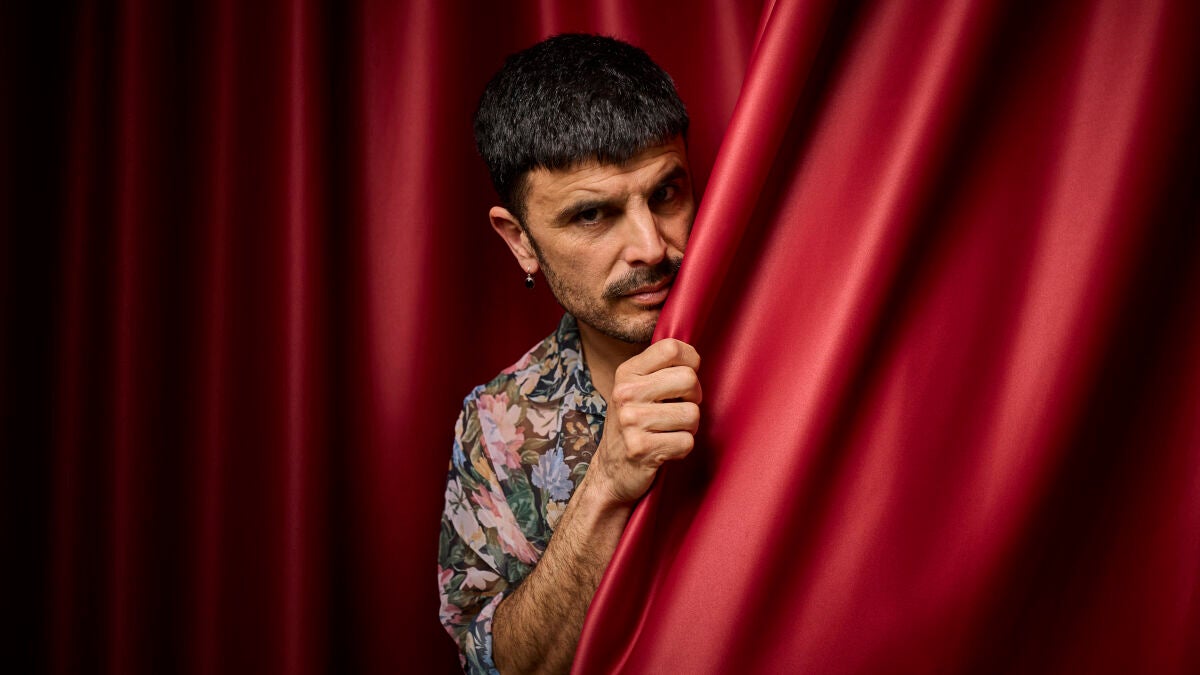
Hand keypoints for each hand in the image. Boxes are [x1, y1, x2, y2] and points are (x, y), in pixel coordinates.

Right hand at [591, 338, 701, 504]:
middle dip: (693, 397)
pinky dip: (682, 448)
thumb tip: (694, 357)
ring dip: (688, 427)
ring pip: (692, 414)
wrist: (611, 471)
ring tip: (670, 430)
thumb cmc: (635, 424)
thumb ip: (660, 369)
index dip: (690, 360)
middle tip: (679, 408)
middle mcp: (626, 394)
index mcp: (626, 372)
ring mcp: (632, 422)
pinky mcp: (642, 449)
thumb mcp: (636, 388)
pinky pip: (687, 442)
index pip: (671, 347)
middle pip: (689, 379)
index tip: (685, 377)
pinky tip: (666, 448)